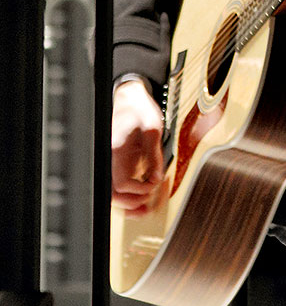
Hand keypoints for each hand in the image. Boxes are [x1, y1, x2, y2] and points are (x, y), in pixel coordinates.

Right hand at [111, 77, 164, 213]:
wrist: (128, 97)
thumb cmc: (138, 108)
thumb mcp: (152, 127)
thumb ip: (154, 154)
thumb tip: (157, 178)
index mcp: (115, 149)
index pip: (122, 183)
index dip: (139, 189)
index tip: (153, 183)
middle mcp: (108, 158)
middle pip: (113, 194)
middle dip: (133, 203)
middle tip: (150, 202)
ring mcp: (110, 161)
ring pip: (112, 194)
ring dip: (129, 204)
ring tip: (145, 208)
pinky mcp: (115, 163)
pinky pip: (116, 186)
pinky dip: (127, 197)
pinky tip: (139, 201)